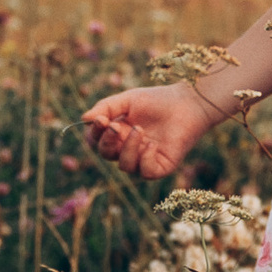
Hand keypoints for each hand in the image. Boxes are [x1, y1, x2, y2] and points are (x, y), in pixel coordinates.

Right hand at [79, 84, 222, 179]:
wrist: (187, 103)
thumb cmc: (157, 100)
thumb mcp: (127, 100)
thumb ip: (106, 108)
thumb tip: (84, 119)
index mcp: (118, 133)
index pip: (97, 140)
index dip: (95, 133)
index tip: (101, 120)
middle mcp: (128, 148)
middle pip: (106, 154)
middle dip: (108, 141)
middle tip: (116, 127)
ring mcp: (144, 158)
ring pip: (124, 165)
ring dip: (128, 148)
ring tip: (140, 130)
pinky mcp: (160, 166)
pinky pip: (144, 172)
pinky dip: (144, 159)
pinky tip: (151, 144)